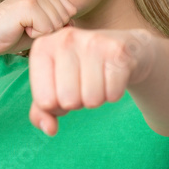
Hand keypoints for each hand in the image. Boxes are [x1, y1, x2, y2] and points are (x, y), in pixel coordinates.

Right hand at [0, 0, 77, 56]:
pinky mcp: (28, 4)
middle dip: (49, 29)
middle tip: (27, 25)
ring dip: (41, 32)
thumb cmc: (15, 32)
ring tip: (23, 26)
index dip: (54, 24)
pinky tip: (20, 28)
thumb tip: (73, 23)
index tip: (34, 22)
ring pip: (58, 23)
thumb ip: (61, 20)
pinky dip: (35, 35)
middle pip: (66, 16)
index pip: (70, 10)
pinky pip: (47, 29)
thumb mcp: (44, 23)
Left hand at [27, 27, 156, 135]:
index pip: (44, 101)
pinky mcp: (118, 51)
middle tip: (84, 84)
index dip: (56, 106)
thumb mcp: (56, 85)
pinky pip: (112, 94)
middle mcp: (65, 39)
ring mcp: (92, 42)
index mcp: (43, 47)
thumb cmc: (83, 69)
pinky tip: (112, 77)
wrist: (125, 48)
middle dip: (78, 102)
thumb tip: (49, 129)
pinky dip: (113, 93)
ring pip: (91, 100)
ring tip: (98, 79)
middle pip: (67, 101)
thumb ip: (42, 110)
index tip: (64, 90)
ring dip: (96, 98)